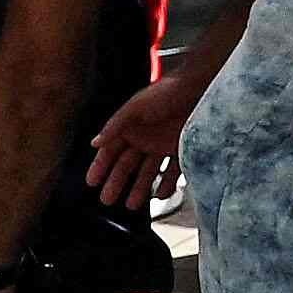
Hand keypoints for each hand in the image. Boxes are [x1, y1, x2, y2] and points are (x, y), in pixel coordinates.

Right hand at [87, 65, 208, 209]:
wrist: (200, 88)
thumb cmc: (166, 91)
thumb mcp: (136, 107)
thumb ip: (116, 125)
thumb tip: (95, 142)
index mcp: (129, 127)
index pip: (110, 151)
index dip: (100, 166)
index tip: (92, 182)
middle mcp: (144, 138)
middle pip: (126, 165)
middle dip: (116, 182)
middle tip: (108, 200)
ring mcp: (162, 145)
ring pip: (147, 171)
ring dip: (139, 188)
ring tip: (132, 204)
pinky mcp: (181, 149)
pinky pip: (171, 171)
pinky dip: (165, 184)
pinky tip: (160, 194)